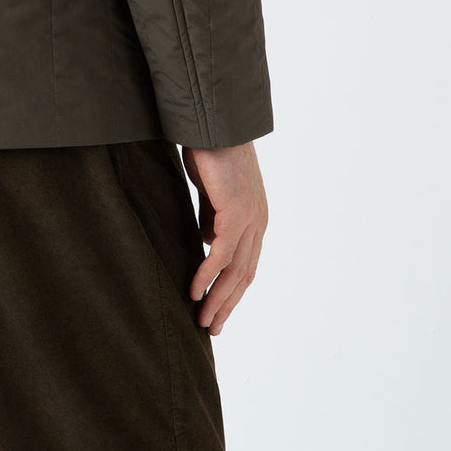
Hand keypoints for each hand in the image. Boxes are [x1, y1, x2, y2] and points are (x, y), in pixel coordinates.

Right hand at [180, 140, 266, 334]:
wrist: (215, 122)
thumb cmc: (210, 149)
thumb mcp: (211, 190)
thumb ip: (211, 217)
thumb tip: (206, 242)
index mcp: (254, 218)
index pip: (245, 264)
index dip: (231, 291)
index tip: (215, 310)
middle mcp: (257, 222)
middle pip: (244, 275)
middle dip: (227, 304)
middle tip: (210, 327)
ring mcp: (249, 218)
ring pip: (235, 271)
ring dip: (217, 298)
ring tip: (201, 319)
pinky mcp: (235, 213)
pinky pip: (220, 253)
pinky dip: (207, 275)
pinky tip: (194, 290)